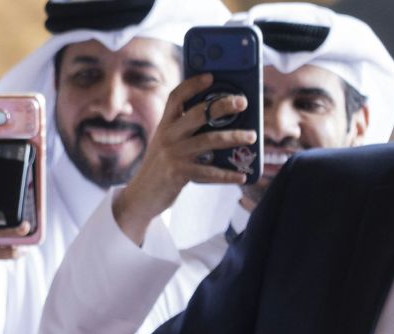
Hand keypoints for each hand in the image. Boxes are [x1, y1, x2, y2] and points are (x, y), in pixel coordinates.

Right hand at [110, 75, 254, 240]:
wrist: (141, 196)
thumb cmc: (160, 167)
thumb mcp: (165, 143)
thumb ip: (183, 131)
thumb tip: (215, 124)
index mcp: (165, 124)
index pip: (176, 96)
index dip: (193, 84)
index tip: (210, 77)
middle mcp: (168, 135)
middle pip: (199, 113)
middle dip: (222, 105)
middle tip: (242, 102)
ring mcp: (174, 154)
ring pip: (209, 140)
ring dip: (234, 137)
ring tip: (251, 136)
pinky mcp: (178, 173)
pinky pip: (209, 172)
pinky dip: (227, 174)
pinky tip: (241, 174)